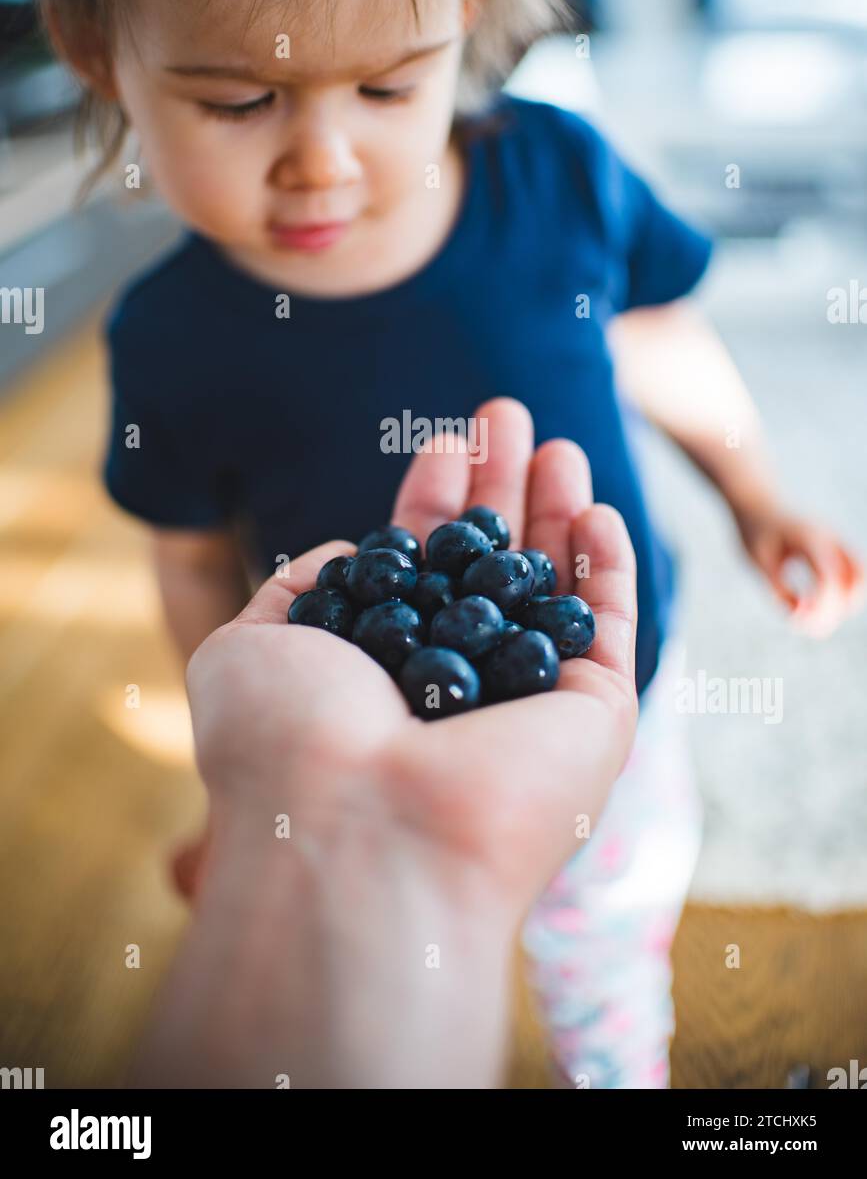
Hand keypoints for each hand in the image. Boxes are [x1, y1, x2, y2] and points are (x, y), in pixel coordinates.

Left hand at [187, 397, 638, 914]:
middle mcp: (459, 693)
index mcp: (385, 680)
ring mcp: (530, 707)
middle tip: (507, 414)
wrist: (353, 831)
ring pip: (555, 591)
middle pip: (492, 571)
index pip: (420, 577)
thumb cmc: (285, 744)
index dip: (431, 507)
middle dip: (501, 489)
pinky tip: (596, 510)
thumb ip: (297, 590)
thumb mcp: (251, 647)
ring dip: (559, 512)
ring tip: (557, 440)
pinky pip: (610, 630)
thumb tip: (346, 551)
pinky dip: (609, 569)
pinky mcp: (596, 718)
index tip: (439, 443)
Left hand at [735, 504, 863, 636]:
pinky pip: (851, 575)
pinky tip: (815, 604)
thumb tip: (799, 619)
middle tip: (810, 624)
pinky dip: (841, 595)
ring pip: (860, 578)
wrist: (757, 501)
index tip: (797, 619)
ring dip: (845, 603)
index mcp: (810, 539)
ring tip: (814, 617)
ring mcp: (836, 543)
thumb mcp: (758, 562)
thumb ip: (778, 590)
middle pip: (857, 579)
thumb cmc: (755, 530)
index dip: (822, 605)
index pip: (831, 577)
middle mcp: (830, 540)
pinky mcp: (834, 550)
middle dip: (839, 608)